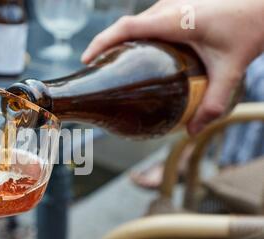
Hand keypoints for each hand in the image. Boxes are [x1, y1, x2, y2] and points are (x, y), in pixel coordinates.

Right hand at [82, 0, 263, 134]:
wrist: (262, 4)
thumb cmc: (249, 28)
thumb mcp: (231, 70)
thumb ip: (213, 104)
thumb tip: (192, 132)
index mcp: (176, 18)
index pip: (127, 27)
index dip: (102, 42)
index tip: (87, 60)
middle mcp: (168, 7)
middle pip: (125, 25)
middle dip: (104, 45)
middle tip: (95, 70)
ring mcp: (171, 4)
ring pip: (135, 23)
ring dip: (118, 41)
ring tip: (111, 66)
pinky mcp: (175, 7)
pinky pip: (146, 22)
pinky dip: (134, 38)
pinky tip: (137, 57)